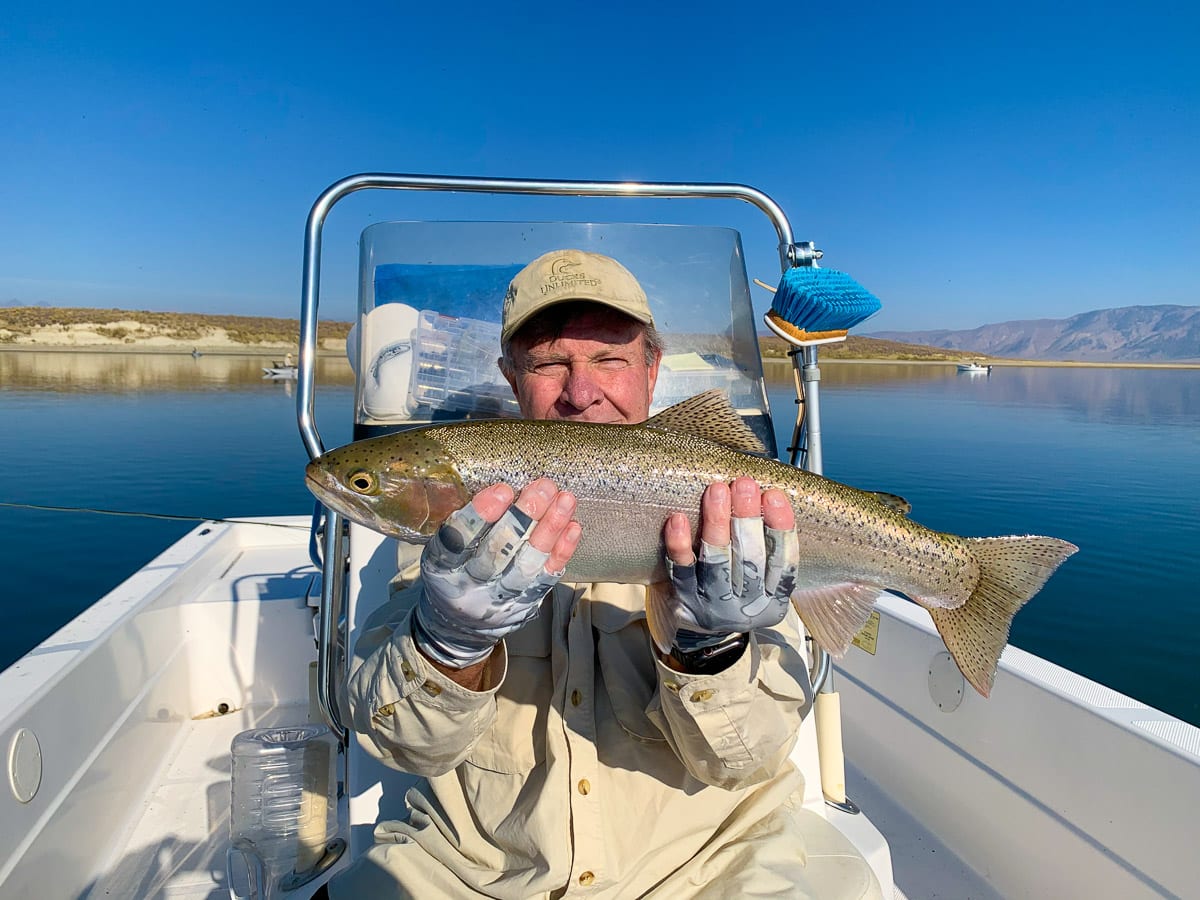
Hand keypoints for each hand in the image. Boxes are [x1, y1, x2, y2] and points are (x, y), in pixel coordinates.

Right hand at [413, 479, 580, 667]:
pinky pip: (547, 577)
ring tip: (564, 500)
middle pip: (499, 550)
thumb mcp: (440, 553)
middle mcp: (471, 588)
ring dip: (549, 529)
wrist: (458, 627)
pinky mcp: (526, 603)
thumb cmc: (452, 574)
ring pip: (528, 563)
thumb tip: (501, 487)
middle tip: (543, 487)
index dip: (481, 514)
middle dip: (524, 516)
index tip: (503, 489)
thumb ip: (462, 526)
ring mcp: (501, 599)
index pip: (458, 541)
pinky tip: (573, 527)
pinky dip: (562, 551)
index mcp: (441, 570)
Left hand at [662, 477, 798, 651]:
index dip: (780, 527)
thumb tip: (766, 495)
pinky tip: (678, 519)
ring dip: (717, 523)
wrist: (702, 635)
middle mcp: (746, 606)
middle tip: (745, 485)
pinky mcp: (685, 600)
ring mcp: (714, 604)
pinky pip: (681, 571)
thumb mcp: (763, 580)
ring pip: (717, 562)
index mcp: (774, 600)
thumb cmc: (737, 590)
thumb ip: (767, 546)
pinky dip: (679, 545)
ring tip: (717, 491)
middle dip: (747, 518)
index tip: (774, 496)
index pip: (783, 561)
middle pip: (750, 559)